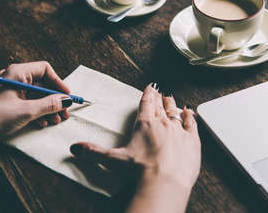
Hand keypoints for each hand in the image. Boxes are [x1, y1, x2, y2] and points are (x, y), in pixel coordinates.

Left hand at [0, 61, 72, 140]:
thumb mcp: (26, 111)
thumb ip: (49, 104)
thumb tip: (66, 100)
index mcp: (17, 73)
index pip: (44, 69)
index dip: (58, 82)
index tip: (67, 96)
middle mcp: (14, 78)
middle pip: (42, 83)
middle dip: (54, 98)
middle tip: (65, 111)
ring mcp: (11, 90)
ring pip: (36, 95)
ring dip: (48, 107)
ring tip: (56, 120)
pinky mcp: (8, 101)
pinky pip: (28, 102)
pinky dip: (38, 111)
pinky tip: (43, 123)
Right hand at [71, 84, 200, 191]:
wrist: (164, 181)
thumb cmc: (139, 170)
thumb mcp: (114, 160)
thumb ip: (93, 152)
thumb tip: (74, 149)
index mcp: (144, 124)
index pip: (146, 103)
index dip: (148, 93)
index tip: (150, 87)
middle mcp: (162, 123)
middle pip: (161, 105)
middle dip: (160, 98)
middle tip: (161, 92)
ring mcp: (178, 130)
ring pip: (175, 111)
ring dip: (173, 104)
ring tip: (172, 98)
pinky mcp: (192, 140)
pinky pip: (192, 123)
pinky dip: (190, 116)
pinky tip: (189, 112)